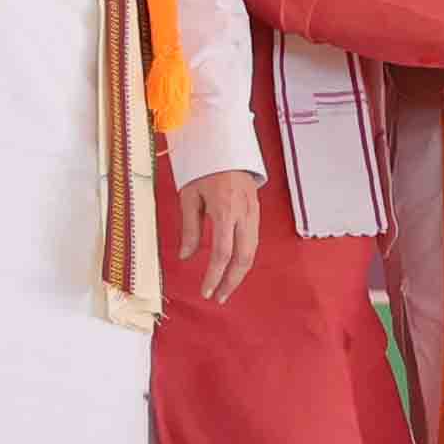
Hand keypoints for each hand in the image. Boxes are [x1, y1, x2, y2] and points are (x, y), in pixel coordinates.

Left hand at [174, 168, 260, 302]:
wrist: (225, 146)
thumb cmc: (203, 169)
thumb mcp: (189, 196)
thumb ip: (189, 228)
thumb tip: (186, 257)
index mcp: (225, 211)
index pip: (222, 253)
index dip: (214, 276)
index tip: (206, 291)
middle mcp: (244, 215)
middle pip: (243, 258)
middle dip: (231, 282)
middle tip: (219, 297)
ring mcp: (253, 213)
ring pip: (252, 252)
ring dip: (239, 273)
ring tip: (225, 287)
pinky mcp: (256, 212)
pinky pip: (253, 241)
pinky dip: (244, 258)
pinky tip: (233, 267)